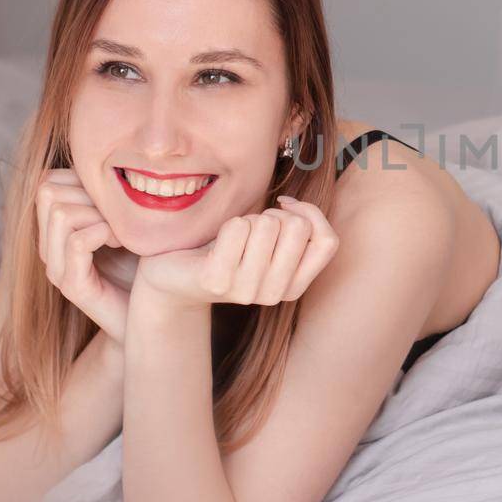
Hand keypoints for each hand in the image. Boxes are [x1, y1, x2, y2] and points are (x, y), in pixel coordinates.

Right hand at [35, 168, 135, 343]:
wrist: (156, 314)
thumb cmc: (146, 262)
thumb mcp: (127, 219)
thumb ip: (109, 194)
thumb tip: (110, 151)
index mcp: (55, 229)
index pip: (48, 180)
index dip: (83, 181)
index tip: (114, 203)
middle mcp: (48, 247)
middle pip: (48, 189)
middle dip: (90, 195)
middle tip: (119, 218)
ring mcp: (56, 267)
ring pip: (61, 212)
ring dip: (99, 214)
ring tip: (122, 233)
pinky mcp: (72, 286)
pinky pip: (77, 241)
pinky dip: (104, 233)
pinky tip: (123, 244)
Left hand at [132, 195, 339, 311]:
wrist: (174, 276)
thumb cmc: (227, 249)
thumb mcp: (271, 242)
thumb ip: (298, 226)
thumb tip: (293, 206)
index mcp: (294, 287)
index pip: (327, 240)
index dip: (310, 213)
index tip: (284, 207)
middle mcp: (274, 294)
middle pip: (298, 227)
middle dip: (273, 214)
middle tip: (250, 229)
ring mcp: (245, 292)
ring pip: (268, 224)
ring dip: (248, 219)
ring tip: (232, 238)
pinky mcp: (216, 282)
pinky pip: (238, 228)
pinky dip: (228, 223)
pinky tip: (216, 241)